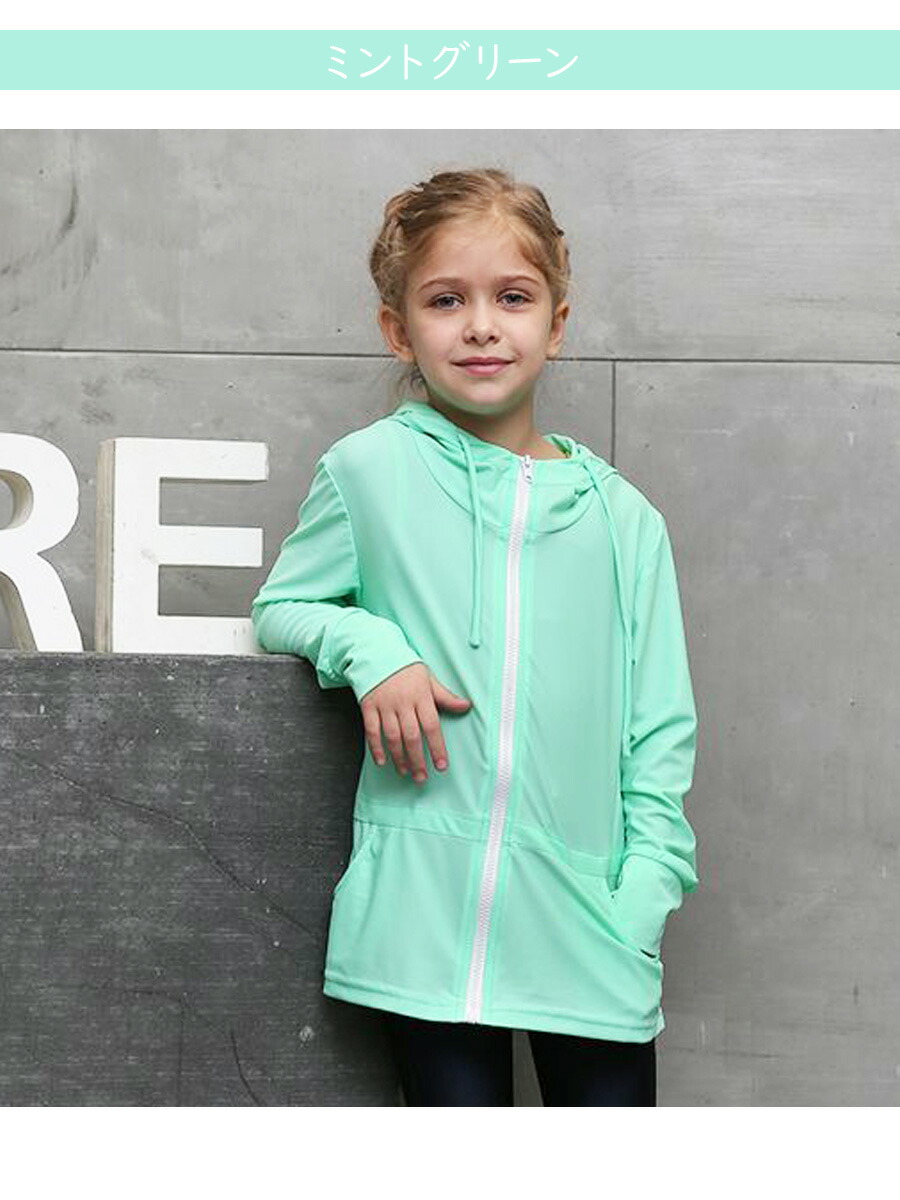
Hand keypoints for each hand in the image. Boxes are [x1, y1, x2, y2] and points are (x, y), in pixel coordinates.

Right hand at [359, 663, 472, 784]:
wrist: (377, 653)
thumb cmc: (406, 669)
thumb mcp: (428, 679)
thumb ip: (445, 696)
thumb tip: (466, 706)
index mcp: (421, 696)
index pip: (432, 726)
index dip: (437, 747)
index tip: (441, 765)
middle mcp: (403, 702)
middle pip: (412, 736)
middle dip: (417, 759)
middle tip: (421, 777)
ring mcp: (384, 705)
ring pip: (392, 736)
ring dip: (399, 757)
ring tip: (405, 771)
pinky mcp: (368, 706)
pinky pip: (372, 730)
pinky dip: (375, 747)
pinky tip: (382, 761)